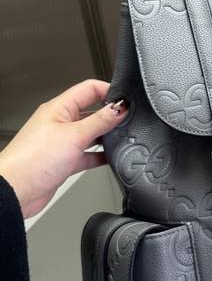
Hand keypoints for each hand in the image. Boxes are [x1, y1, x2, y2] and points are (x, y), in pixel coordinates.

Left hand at [0, 80, 127, 217]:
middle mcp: (60, 123)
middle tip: (126, 122)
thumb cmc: (32, 159)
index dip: (108, 91)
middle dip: (109, 116)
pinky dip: (99, 156)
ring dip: (105, 137)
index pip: (88, 89)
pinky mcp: (64, 161)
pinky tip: (109, 159)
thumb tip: (119, 107)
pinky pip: (87, 154)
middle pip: (91, 112)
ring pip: (91, 134)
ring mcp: (62, 142)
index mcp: (59, 108)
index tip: (125, 100)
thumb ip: (100, 121)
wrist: (17, 190)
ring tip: (120, 140)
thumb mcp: (74, 135)